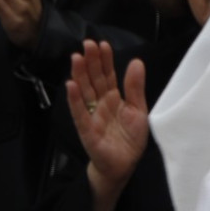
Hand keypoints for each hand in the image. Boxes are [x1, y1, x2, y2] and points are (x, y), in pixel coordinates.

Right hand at [66, 40, 149, 210]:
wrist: (124, 166)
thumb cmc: (129, 140)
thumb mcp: (139, 111)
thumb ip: (135, 88)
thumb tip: (136, 62)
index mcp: (113, 98)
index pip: (107, 75)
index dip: (105, 60)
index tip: (102, 44)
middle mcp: (100, 104)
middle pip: (94, 80)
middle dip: (90, 62)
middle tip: (87, 44)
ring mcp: (92, 115)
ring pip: (84, 92)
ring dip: (79, 75)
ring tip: (76, 58)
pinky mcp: (87, 130)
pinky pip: (80, 114)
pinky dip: (75, 100)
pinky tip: (71, 85)